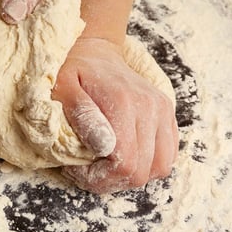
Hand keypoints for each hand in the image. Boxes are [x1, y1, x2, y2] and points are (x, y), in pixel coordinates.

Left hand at [52, 38, 178, 193]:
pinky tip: (123, 156)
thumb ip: (82, 115)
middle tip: (86, 171)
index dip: (99, 178)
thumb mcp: (63, 88)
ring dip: (131, 175)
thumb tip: (103, 147)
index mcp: (123, 103)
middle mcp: (150, 107)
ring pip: (160, 167)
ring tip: (105, 165)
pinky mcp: (167, 113)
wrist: (94, 51)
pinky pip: (168, 154)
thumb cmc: (72, 70)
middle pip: (142, 171)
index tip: (76, 170)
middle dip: (111, 181)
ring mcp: (162, 110)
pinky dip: (148, 163)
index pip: (124, 165)